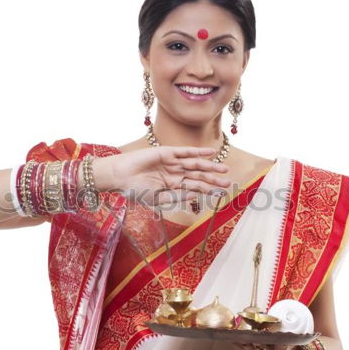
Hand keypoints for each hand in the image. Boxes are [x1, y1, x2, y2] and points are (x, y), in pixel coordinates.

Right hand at [94, 146, 231, 206]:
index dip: (209, 191)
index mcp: (173, 187)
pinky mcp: (166, 153)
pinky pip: (185, 151)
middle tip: (229, 183)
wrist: (120, 178)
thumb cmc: (135, 191)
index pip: (195, 189)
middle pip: (198, 176)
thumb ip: (177, 197)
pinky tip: (211, 152)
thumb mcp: (158, 198)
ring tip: (224, 170)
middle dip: (213, 179)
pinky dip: (198, 151)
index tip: (223, 195)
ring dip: (210, 166)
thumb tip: (196, 197)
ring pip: (195, 164)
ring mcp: (171, 163)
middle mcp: (174, 174)